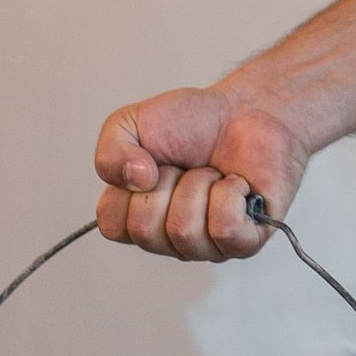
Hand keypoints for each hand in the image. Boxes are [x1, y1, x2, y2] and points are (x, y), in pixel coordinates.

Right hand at [92, 85, 310, 260]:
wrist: (243, 110)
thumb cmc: (188, 124)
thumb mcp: (129, 124)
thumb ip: (109, 153)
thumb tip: (136, 180)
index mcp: (137, 218)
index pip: (113, 227)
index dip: (127, 187)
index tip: (150, 163)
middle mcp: (169, 239)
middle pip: (146, 230)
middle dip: (167, 181)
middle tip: (185, 166)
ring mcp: (206, 246)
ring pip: (184, 230)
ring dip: (199, 184)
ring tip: (212, 172)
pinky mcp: (245, 242)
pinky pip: (225, 229)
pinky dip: (229, 193)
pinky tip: (236, 184)